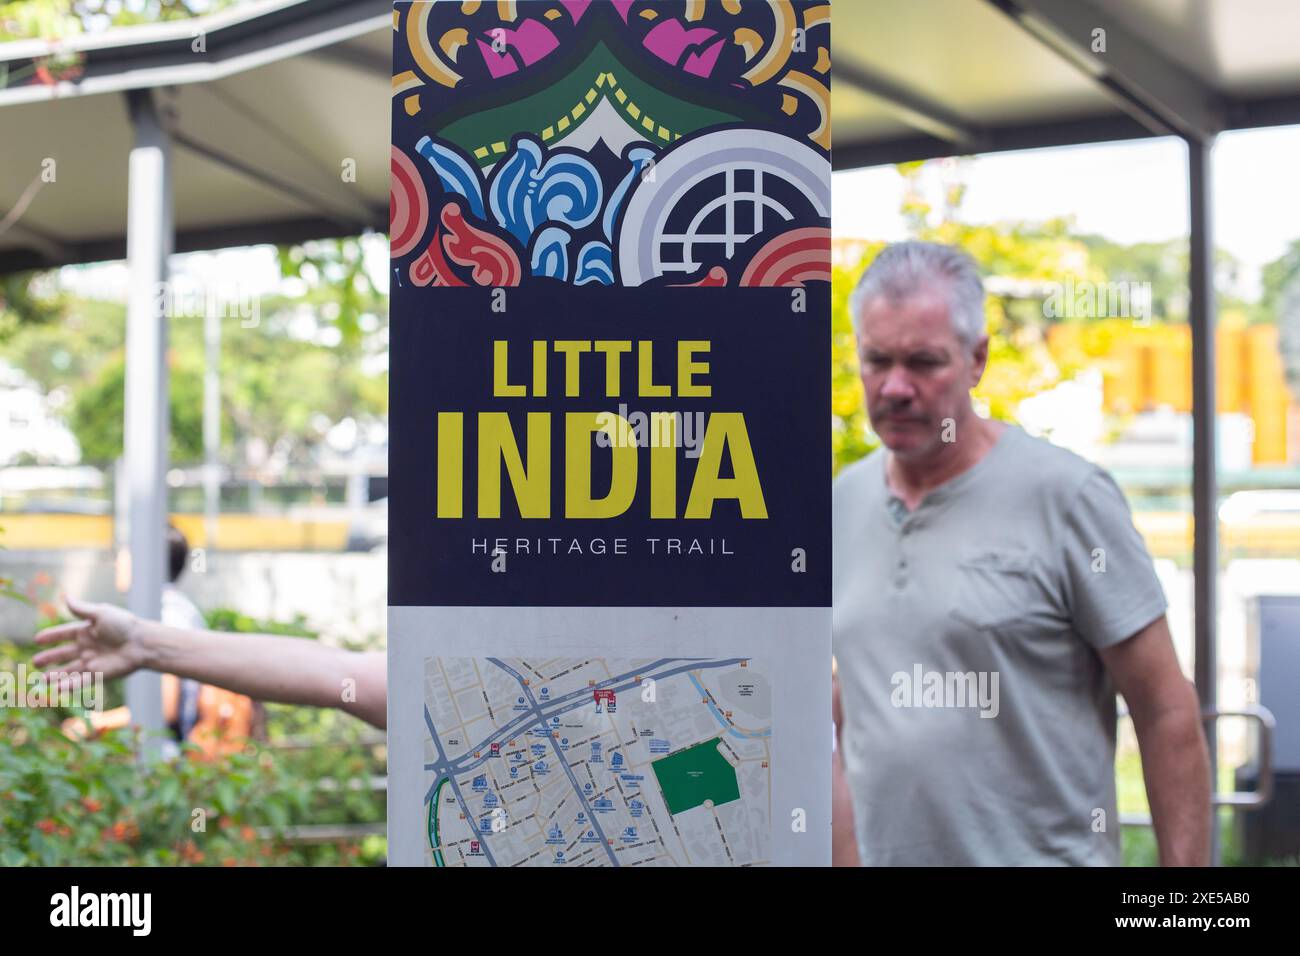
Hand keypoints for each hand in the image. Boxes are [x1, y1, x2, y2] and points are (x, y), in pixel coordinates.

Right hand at [32, 595, 146, 684]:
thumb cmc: (124, 625)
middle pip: (63, 653)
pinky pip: (80, 681)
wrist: (142, 643)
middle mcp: (87, 647)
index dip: (51, 636)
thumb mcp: (101, 613)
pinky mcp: (99, 674)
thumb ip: (81, 609)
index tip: (37, 639)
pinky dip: (68, 685)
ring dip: (55, 675)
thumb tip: (65, 596)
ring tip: (42, 679)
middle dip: (49, 658)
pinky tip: (56, 689)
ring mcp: (92, 662)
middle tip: (35, 662)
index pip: (64, 634)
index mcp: (87, 631)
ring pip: (69, 670)